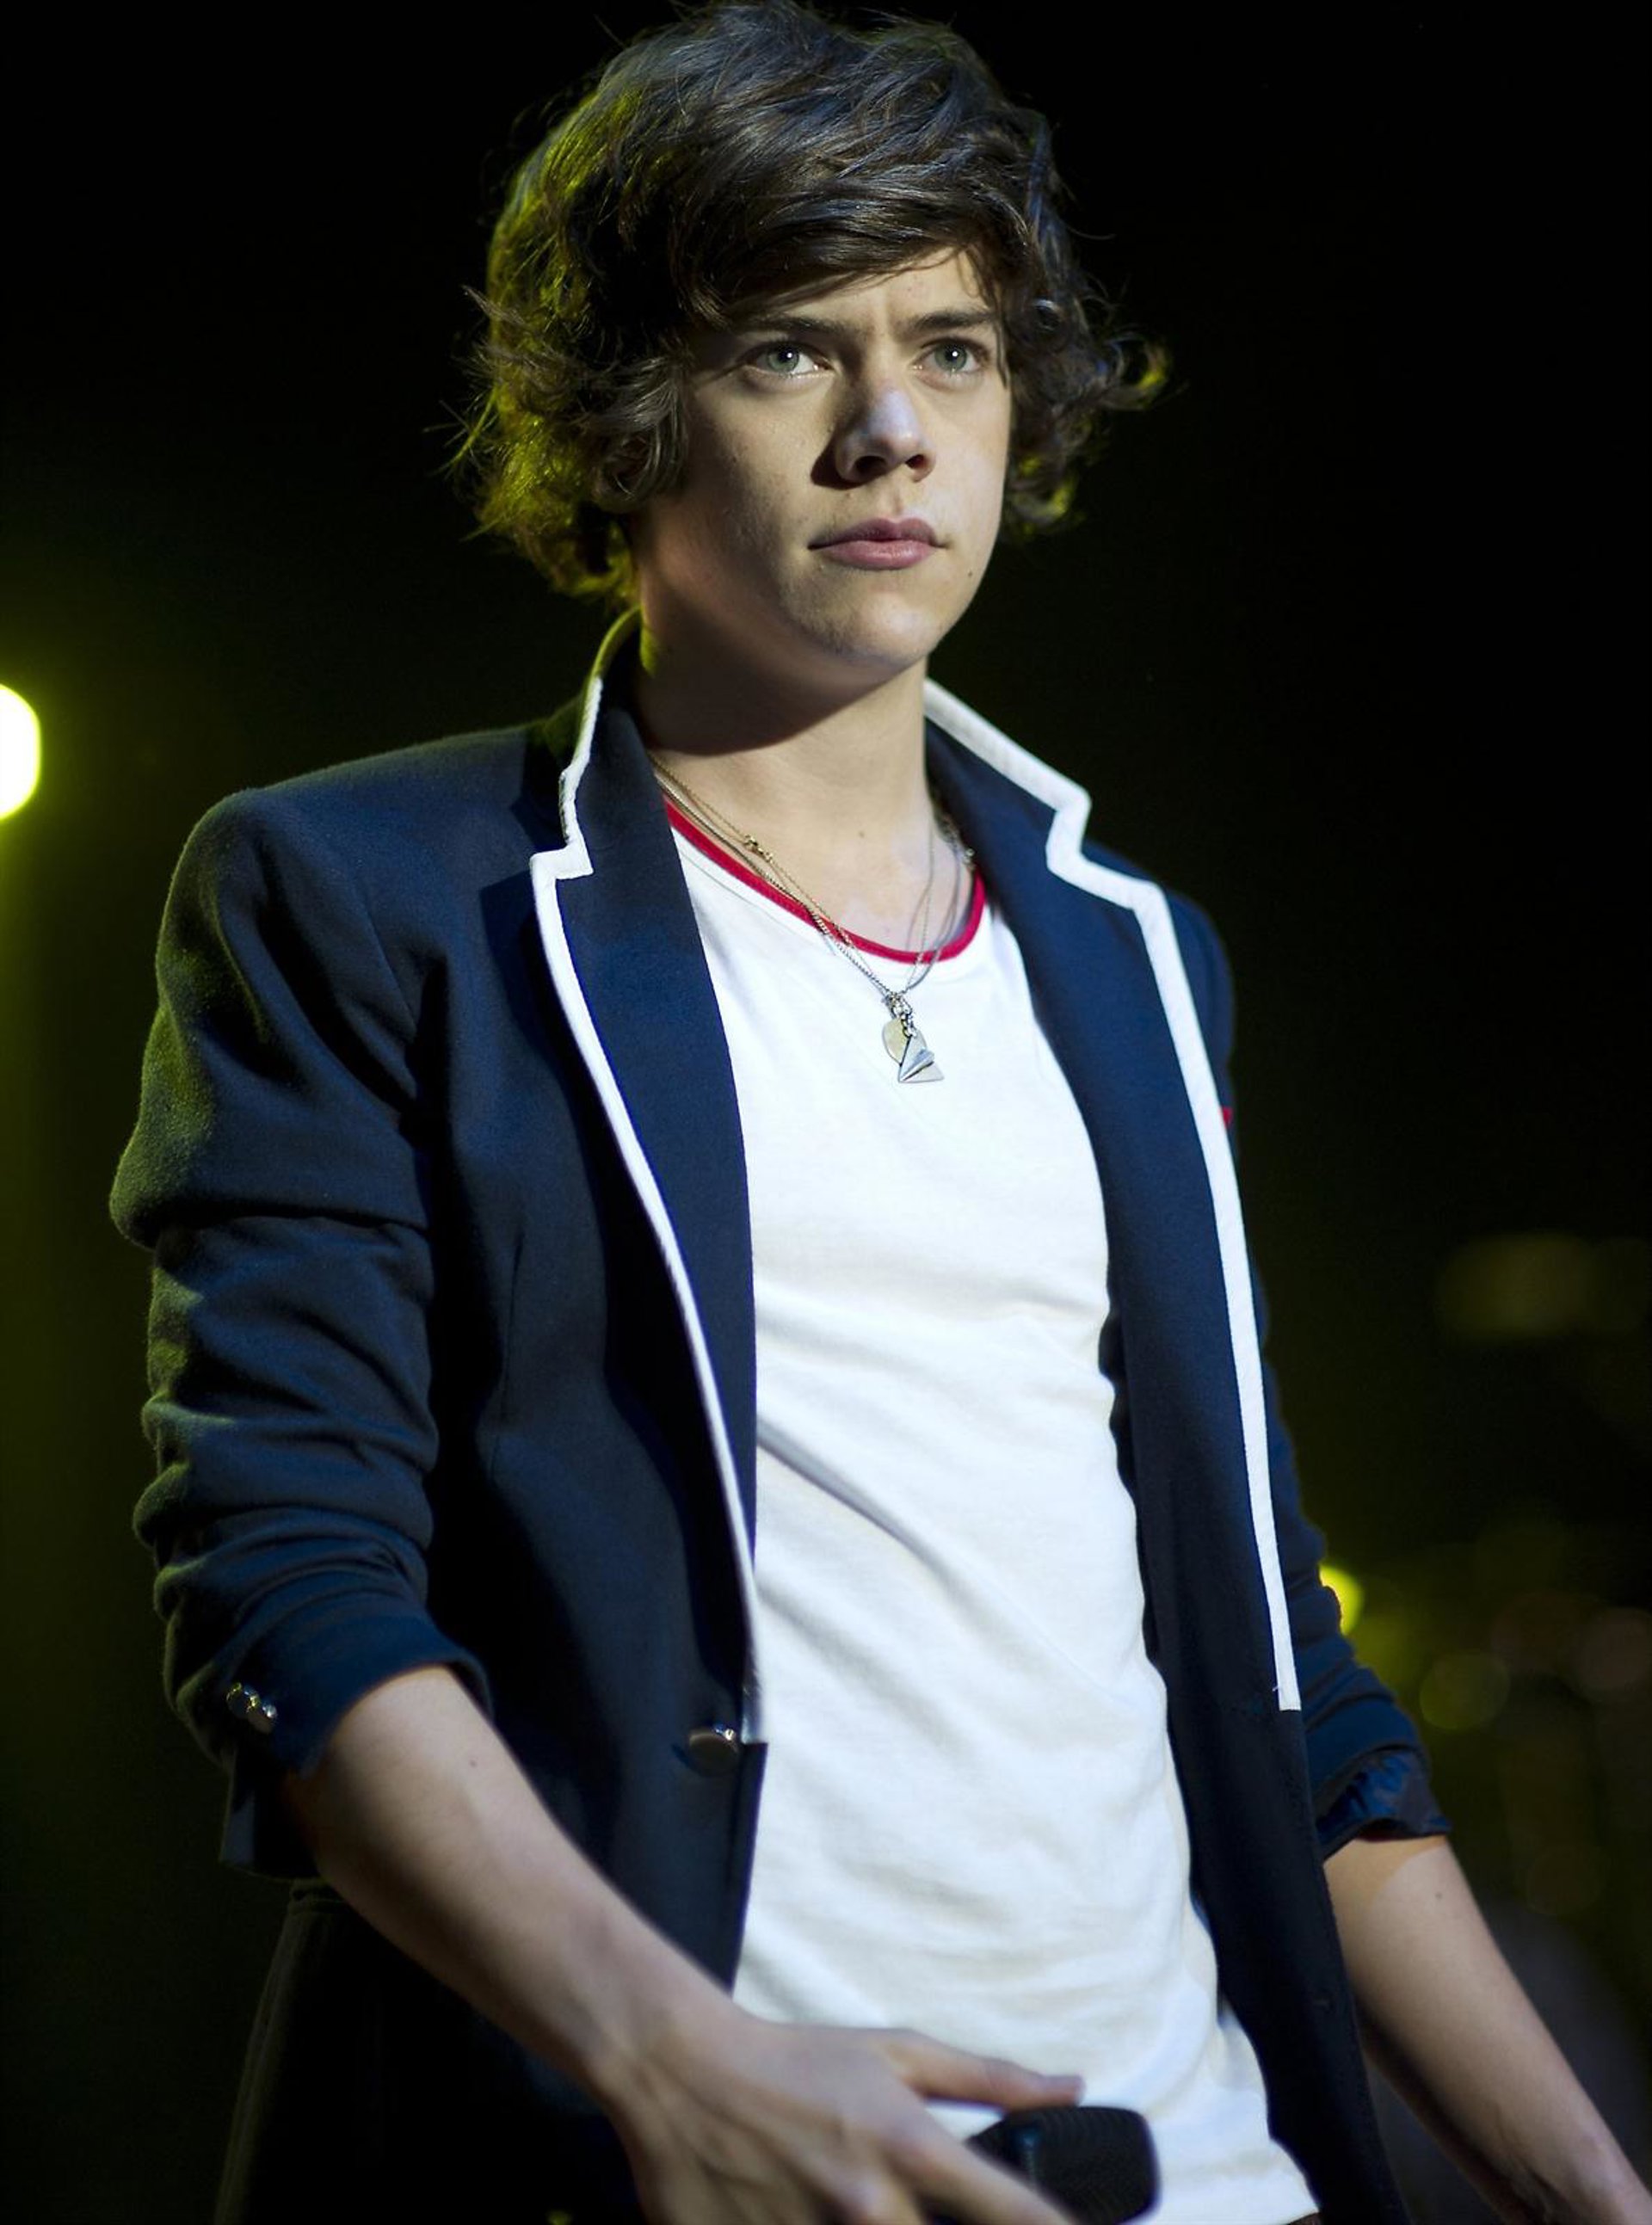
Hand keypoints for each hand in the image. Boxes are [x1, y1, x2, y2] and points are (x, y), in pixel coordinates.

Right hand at [606, 1997, 1086, 2223]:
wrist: (682, 2073)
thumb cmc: (798, 2061)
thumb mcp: (897, 2054)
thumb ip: (990, 2080)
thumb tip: (1073, 2087)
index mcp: (912, 2149)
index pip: (1017, 2215)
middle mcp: (873, 2209)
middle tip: (927, 2210)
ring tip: (865, 2208)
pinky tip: (816, 2223)